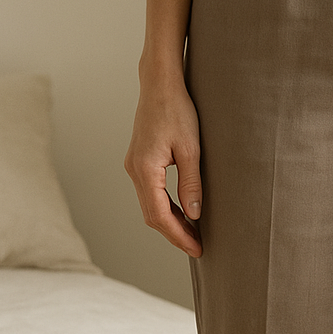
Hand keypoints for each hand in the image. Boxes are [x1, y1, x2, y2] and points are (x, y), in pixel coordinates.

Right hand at [124, 75, 203, 256]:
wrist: (160, 85)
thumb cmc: (177, 110)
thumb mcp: (191, 149)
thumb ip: (191, 184)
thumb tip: (194, 215)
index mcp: (145, 169)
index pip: (160, 215)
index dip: (179, 236)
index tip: (197, 248)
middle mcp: (134, 171)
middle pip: (152, 216)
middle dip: (175, 234)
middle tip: (198, 248)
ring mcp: (134, 167)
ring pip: (150, 206)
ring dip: (171, 223)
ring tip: (194, 235)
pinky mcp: (139, 162)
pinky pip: (151, 194)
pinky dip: (166, 208)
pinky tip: (183, 214)